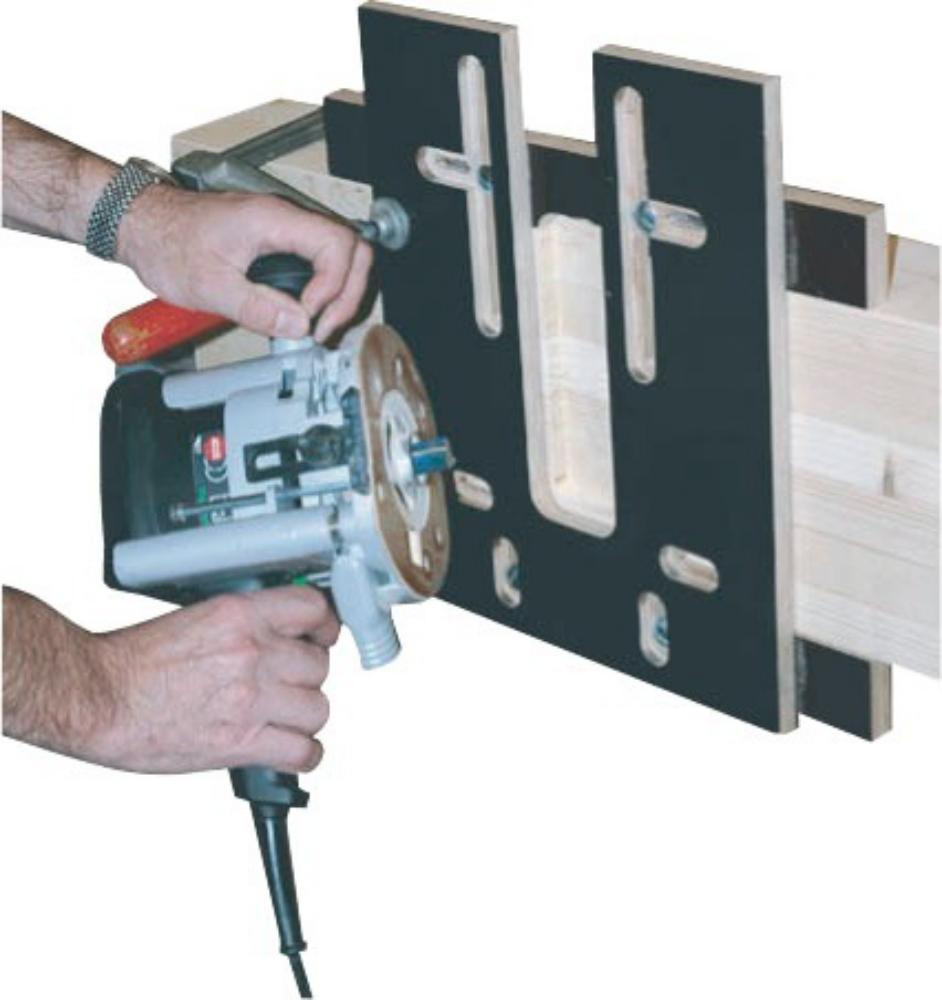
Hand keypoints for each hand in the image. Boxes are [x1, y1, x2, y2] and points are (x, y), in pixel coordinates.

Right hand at [2, 586, 338, 773]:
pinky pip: (303, 752)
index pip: (313, 609)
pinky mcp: (241, 743)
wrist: (95, 698)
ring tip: (283, 718)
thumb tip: (274, 634)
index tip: (323, 636)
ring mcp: (250, 698)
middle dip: (307, 677)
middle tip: (288, 684)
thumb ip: (243, 626)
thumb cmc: (132, 663)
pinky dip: (304, 755)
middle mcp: (251, 653)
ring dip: (304, 716)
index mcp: (239, 616)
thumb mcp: (195, 619)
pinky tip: (290, 750)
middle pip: (319, 666)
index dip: (325, 626)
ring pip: (319, 708)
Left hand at [117, 184, 372, 341]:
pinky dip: (326, 289)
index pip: (337, 246)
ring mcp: (285, 228)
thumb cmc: (167, 242)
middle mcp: (286, 218)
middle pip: (354, 250)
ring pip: (344, 255)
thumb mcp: (209, 286)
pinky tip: (309, 313)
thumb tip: (298, 326)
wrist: (142, 224)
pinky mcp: (280, 240)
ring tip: (320, 326)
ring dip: (341, 293)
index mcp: (273, 220)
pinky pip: (322, 260)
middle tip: (326, 328)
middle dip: (348, 294)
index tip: (309, 316)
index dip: (332, 287)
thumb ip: (258, 308)